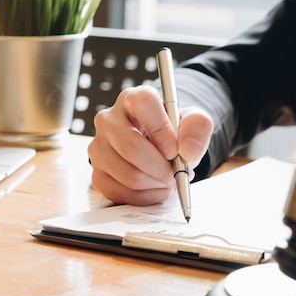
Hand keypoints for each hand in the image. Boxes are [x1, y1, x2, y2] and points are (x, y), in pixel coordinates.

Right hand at [87, 85, 212, 205]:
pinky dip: (145, 197)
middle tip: (175, 174)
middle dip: (160, 167)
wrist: (158, 148)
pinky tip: (155, 187)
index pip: (143, 104)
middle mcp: (108, 120)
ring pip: (128, 174)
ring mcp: (98, 148)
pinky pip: (122, 193)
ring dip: (155, 184)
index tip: (175, 150)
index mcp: (132, 99)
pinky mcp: (97, 174)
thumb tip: (188, 151)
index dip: (162, 129)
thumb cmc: (171, 133)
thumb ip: (198, 128)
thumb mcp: (192, 122)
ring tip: (167, 179)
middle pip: (131, 147)